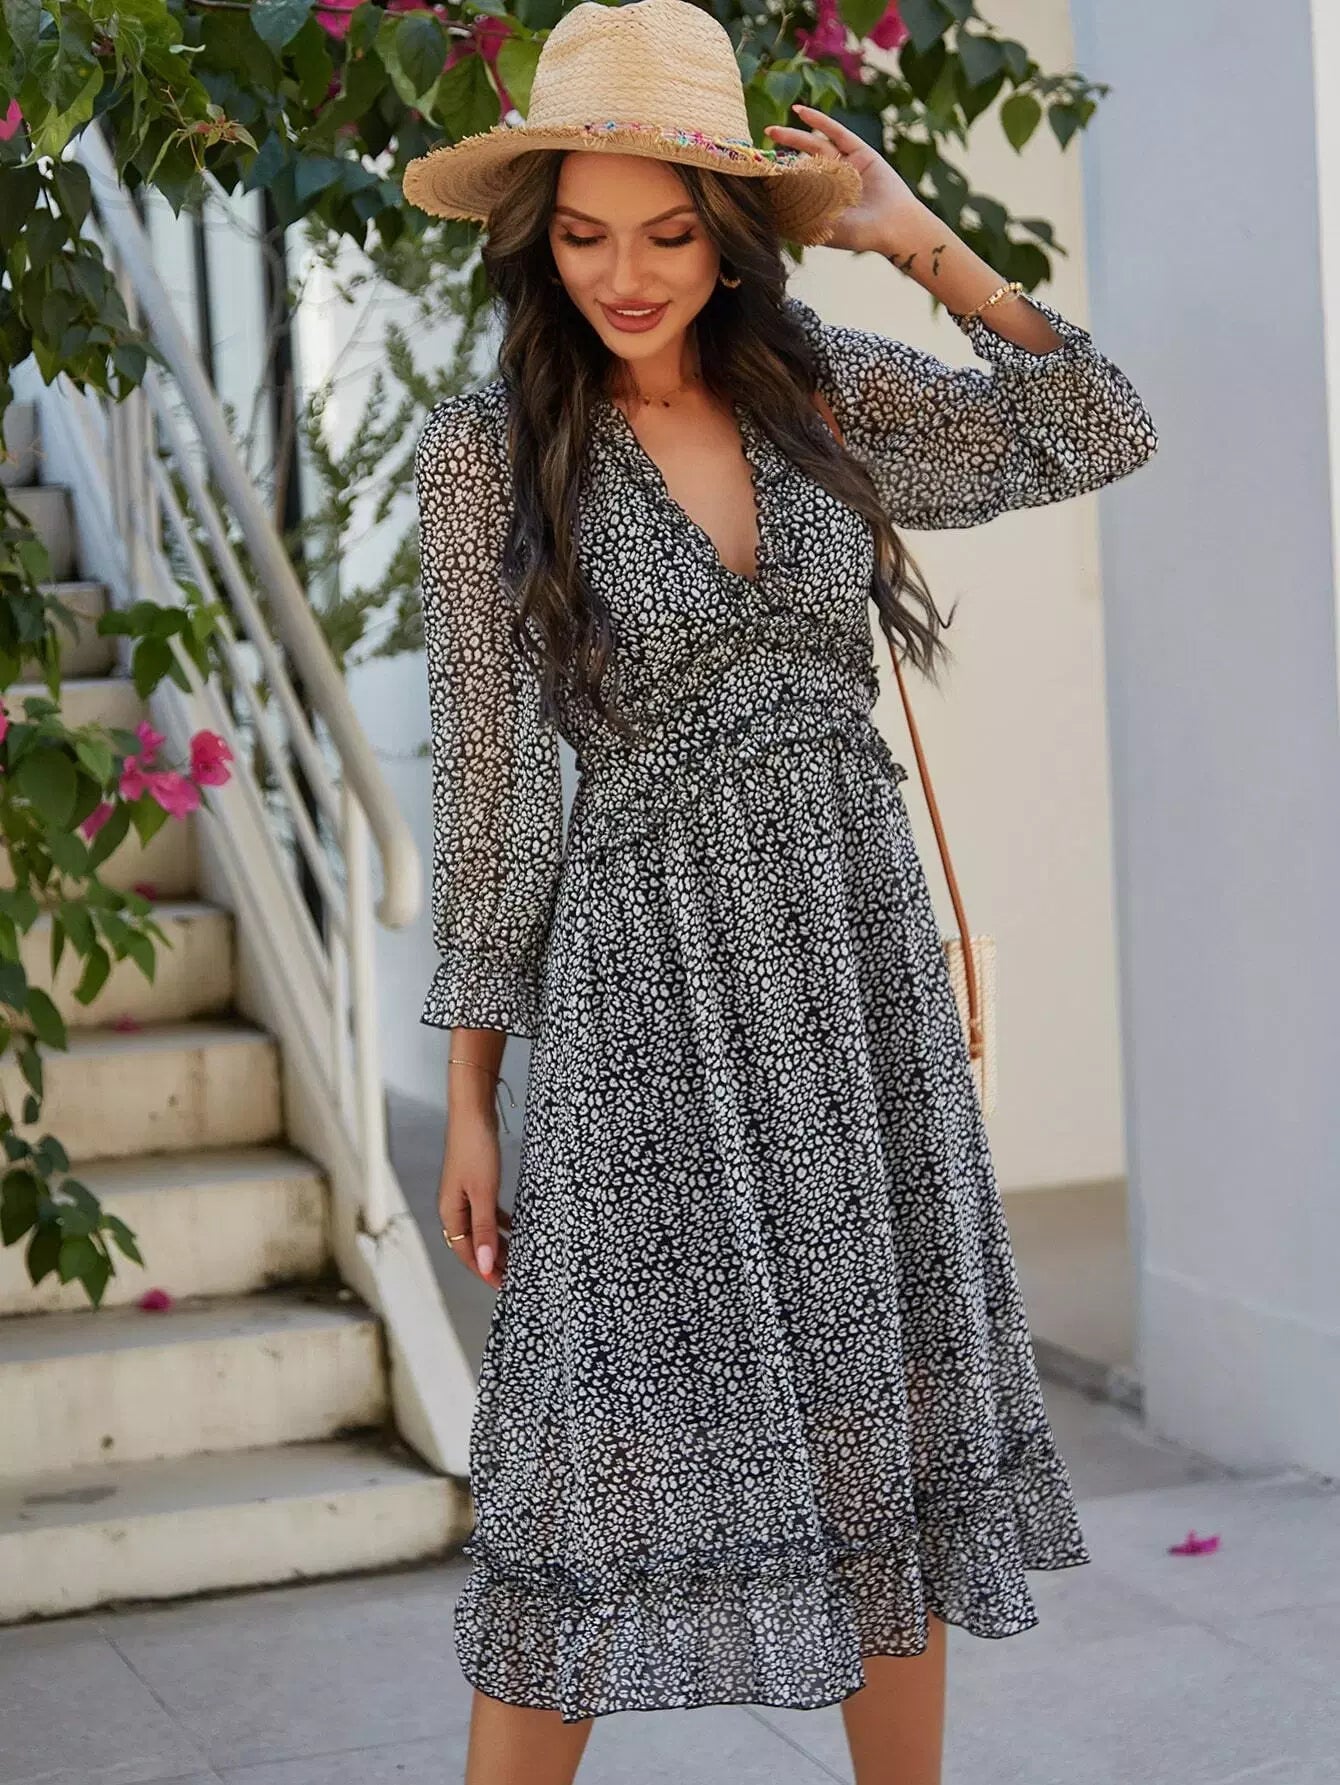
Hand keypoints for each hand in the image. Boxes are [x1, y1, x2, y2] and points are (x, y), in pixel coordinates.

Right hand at [439, 1114, 512, 1290]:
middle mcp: (453, 1207)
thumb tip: (486, 1264)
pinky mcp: (476, 1183)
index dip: (485, 1271)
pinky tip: (515, 1228)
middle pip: (473, 1243)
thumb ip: (485, 1230)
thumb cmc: (475, 1149)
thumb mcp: (483, 1193)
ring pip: (482, 1229)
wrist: (473, 1113)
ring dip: (498, 1244)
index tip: (505, 1287)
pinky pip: (488, 1212)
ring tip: (519, 1258)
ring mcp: (464, 1195)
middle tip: (516, 1276)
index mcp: (450, 1213)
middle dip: (493, 1261)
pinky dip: (501, 1223)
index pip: (466, 1252)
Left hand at [764, 102, 921, 254]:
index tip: (756, 172)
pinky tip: (800, 112)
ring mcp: (846, 164)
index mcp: (824, 199)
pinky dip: (819, 121)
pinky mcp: (860, 150)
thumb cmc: (859, 233)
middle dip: (781, 155)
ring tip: (772, 131)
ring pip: (814, 145)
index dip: (777, 176)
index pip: (796, 184)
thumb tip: (766, 218)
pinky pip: (836, 132)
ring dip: (793, 136)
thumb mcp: (823, 228)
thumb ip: (799, 221)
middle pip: (801, 161)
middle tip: (758, 151)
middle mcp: (833, 180)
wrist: (893, 226)